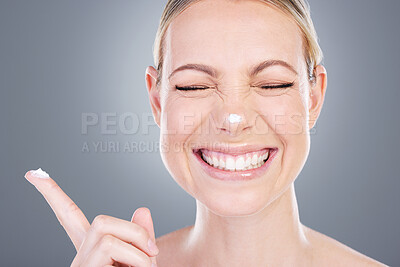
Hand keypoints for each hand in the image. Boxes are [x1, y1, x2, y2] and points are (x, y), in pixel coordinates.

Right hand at [24, 169, 158, 266]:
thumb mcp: (142, 264)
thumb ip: (140, 238)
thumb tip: (142, 208)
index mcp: (94, 252)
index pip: (69, 217)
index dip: (51, 194)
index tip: (33, 174)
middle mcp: (81, 258)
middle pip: (100, 221)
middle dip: (132, 230)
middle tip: (151, 252)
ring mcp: (80, 265)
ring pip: (106, 229)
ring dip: (136, 245)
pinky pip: (111, 248)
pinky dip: (135, 258)